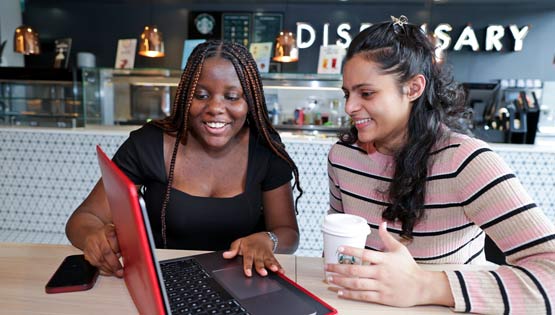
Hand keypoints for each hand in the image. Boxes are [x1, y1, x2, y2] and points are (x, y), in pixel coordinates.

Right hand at [82, 223, 122, 277]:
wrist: (91, 234)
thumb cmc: (107, 235)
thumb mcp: (117, 232)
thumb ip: (123, 239)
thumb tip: (131, 251)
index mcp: (107, 229)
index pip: (112, 237)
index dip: (117, 247)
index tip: (122, 255)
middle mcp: (97, 237)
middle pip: (106, 251)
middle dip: (114, 263)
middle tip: (121, 271)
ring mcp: (90, 246)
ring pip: (100, 260)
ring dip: (109, 269)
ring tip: (117, 273)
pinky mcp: (87, 254)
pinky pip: (95, 264)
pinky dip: (103, 270)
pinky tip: (110, 272)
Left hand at [222, 232, 282, 276]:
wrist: (263, 236)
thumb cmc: (249, 242)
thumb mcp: (239, 242)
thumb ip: (232, 249)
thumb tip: (225, 255)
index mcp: (249, 250)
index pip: (248, 259)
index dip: (247, 266)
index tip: (248, 273)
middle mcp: (258, 252)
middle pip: (260, 261)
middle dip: (261, 267)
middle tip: (263, 273)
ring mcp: (265, 254)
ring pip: (269, 260)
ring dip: (272, 265)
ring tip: (275, 270)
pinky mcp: (272, 256)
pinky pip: (276, 261)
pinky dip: (279, 267)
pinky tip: (282, 271)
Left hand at [325, 221, 452, 306]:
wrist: (422, 287)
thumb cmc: (410, 267)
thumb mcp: (400, 249)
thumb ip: (387, 237)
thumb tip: (382, 223)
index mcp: (384, 259)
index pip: (364, 253)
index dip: (350, 250)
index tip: (339, 249)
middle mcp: (380, 272)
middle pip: (355, 270)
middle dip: (338, 269)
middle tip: (328, 267)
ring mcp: (380, 285)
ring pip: (356, 284)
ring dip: (341, 281)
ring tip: (330, 279)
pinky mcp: (382, 297)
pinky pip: (363, 295)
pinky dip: (350, 294)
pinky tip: (340, 292)